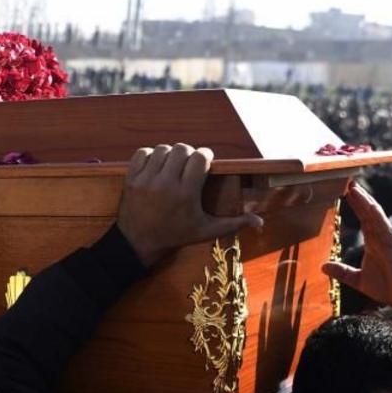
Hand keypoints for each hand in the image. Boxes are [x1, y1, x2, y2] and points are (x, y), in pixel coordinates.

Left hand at [117, 144, 263, 266]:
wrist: (138, 243)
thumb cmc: (175, 235)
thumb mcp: (205, 231)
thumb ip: (232, 223)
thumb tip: (260, 222)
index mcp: (186, 194)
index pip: (200, 157)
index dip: (205, 155)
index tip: (205, 162)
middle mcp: (165, 184)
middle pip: (181, 149)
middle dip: (189, 153)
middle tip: (189, 164)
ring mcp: (146, 180)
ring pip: (162, 149)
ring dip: (170, 154)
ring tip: (173, 166)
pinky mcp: (131, 179)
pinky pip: (142, 153)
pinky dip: (151, 155)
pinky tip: (157, 165)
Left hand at [322, 184, 391, 316]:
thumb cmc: (386, 286)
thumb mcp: (358, 280)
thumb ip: (342, 272)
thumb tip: (323, 266)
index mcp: (374, 242)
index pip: (363, 218)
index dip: (355, 205)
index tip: (344, 190)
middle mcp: (382, 238)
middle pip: (370, 214)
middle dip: (360, 198)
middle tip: (349, 182)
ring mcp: (390, 243)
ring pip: (377, 219)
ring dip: (367, 204)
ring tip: (356, 191)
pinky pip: (387, 233)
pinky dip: (379, 220)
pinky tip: (372, 210)